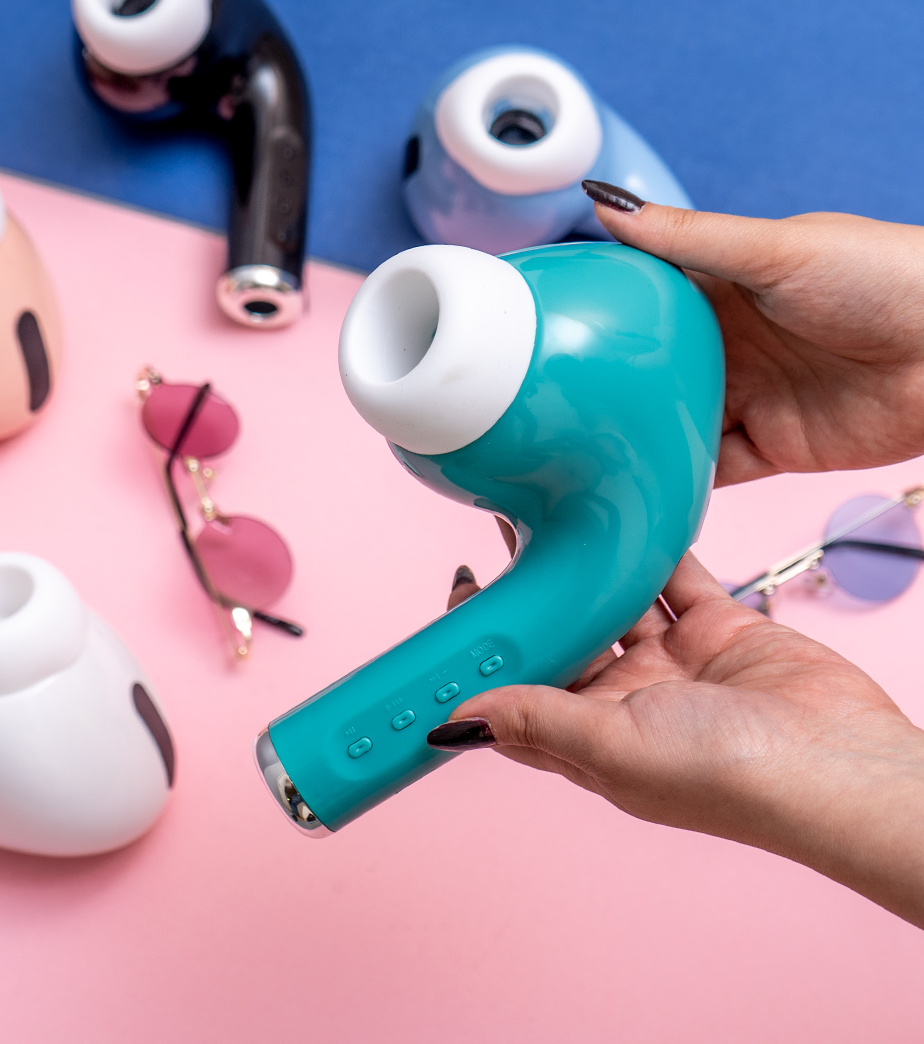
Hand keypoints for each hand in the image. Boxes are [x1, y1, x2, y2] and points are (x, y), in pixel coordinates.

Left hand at [438, 553, 923, 928]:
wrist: (835, 761)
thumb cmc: (727, 779)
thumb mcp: (612, 748)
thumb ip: (536, 721)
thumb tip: (453, 721)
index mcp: (589, 736)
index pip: (518, 691)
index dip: (485, 653)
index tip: (454, 603)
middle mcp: (624, 699)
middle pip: (562, 636)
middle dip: (530, 591)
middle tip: (498, 531)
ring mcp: (670, 662)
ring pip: (612, 599)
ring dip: (583, 561)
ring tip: (545, 509)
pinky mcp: (715, 628)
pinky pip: (673, 578)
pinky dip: (652, 548)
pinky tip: (623, 515)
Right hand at [583, 186, 923, 485]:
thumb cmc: (885, 276)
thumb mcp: (773, 249)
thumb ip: (685, 237)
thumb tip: (605, 204)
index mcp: (720, 290)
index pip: (641, 303)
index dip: (596, 315)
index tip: (545, 328)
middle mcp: (728, 346)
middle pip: (649, 372)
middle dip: (608, 388)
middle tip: (549, 402)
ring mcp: (749, 397)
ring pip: (671, 423)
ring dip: (637, 437)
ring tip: (582, 449)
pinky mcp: (773, 447)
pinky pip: (712, 468)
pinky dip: (680, 478)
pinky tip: (644, 480)